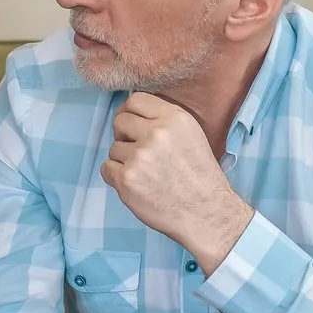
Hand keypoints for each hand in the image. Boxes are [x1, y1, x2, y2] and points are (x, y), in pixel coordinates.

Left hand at [101, 93, 254, 272]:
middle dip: (125, 136)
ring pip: (113, 148)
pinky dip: (117, 178)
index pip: (135, 100)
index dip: (131, 114)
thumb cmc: (200, 176)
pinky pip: (106, 169)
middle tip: (140, 153)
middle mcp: (156, 133)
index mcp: (174, 118)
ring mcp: (139, 157)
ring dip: (124, 161)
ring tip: (146, 174)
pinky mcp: (127, 179)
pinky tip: (137, 185)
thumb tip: (132, 113)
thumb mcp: (191, 135)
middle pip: (120, 121)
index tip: (134, 126)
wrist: (206, 212)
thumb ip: (164, 120)